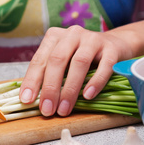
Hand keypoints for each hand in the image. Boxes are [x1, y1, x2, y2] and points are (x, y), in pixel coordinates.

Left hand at [19, 25, 135, 116]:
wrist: (116, 45)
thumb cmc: (83, 59)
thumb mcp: (63, 62)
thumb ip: (50, 75)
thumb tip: (35, 101)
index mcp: (55, 37)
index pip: (40, 60)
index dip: (32, 80)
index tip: (27, 100)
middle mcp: (72, 34)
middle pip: (57, 60)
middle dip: (50, 87)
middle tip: (47, 110)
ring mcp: (93, 39)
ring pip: (79, 63)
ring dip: (70, 89)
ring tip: (64, 109)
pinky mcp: (112, 48)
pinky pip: (104, 66)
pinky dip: (95, 82)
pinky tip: (88, 96)